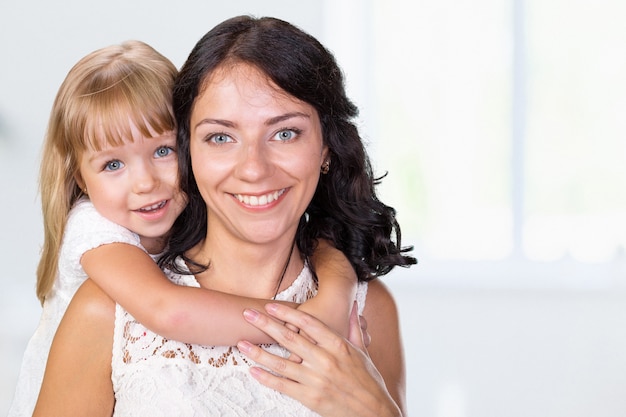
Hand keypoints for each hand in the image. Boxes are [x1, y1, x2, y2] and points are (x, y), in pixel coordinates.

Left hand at [237, 302, 401, 416]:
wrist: (374, 411)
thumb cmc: (369, 380)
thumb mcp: (363, 351)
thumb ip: (354, 327)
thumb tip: (352, 306)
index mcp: (338, 346)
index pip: (308, 324)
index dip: (287, 313)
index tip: (271, 305)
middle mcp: (325, 360)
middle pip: (290, 338)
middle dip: (266, 325)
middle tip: (248, 314)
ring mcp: (316, 380)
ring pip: (281, 363)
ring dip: (258, 352)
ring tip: (241, 343)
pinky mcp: (310, 397)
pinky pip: (284, 386)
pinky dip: (266, 378)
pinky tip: (253, 371)